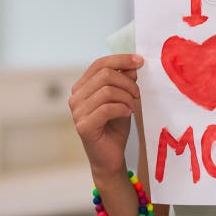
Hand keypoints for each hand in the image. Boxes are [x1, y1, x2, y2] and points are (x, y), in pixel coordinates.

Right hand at [69, 54, 142, 177]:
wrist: (111, 156)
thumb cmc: (116, 125)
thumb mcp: (123, 98)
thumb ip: (125, 80)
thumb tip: (133, 64)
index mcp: (83, 87)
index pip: (100, 64)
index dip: (121, 60)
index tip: (140, 61)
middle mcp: (76, 97)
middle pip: (105, 74)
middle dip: (127, 82)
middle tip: (137, 94)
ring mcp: (77, 112)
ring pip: (107, 90)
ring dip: (126, 97)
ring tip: (132, 106)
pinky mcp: (83, 126)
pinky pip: (107, 108)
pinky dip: (122, 108)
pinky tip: (127, 113)